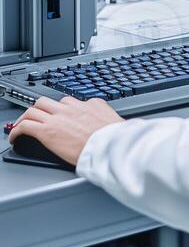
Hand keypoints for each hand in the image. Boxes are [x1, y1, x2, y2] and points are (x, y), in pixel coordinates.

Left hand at [8, 96, 123, 166]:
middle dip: (41, 108)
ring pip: (34, 109)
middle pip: (49, 100)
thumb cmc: (115, 139)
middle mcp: (72, 108)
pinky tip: (15, 137)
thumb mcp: (116, 122)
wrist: (110, 145)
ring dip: (27, 116)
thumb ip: (109, 119)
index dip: (63, 110)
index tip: (61, 115)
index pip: (72, 102)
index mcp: (90, 104)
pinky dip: (17, 130)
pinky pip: (25, 126)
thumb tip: (113, 123)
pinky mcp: (47, 131)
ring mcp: (58, 118)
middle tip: (37, 116)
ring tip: (23, 125)